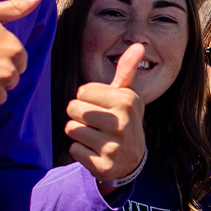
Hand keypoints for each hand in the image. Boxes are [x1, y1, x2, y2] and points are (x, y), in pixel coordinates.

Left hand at [64, 43, 145, 193]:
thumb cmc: (123, 119)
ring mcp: (114, 146)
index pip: (83, 91)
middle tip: (95, 122)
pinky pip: (74, 150)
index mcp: (127, 101)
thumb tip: (138, 45)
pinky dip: (80, 152)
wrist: (132, 160)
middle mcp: (123, 123)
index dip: (87, 98)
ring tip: (95, 136)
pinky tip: (95, 152)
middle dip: (79, 115)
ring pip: (72, 129)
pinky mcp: (104, 166)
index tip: (101, 106)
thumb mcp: (126, 95)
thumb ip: (126, 70)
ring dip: (78, 133)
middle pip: (74, 108)